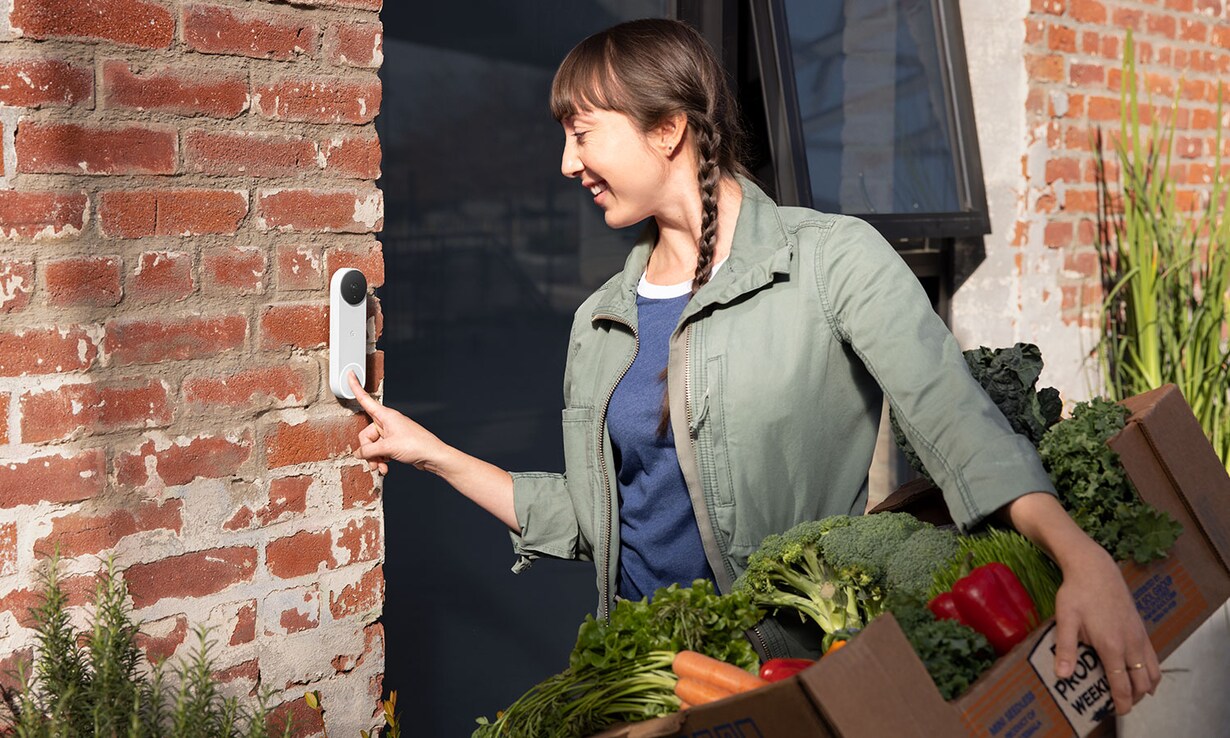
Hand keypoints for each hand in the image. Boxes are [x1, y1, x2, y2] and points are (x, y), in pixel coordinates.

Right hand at [346, 370, 448, 474]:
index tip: (350, 374)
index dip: (356, 387)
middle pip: (366, 434)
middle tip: (373, 461)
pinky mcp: (394, 443)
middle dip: (368, 450)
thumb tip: (359, 453)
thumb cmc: (416, 445)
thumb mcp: (388, 447)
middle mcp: (387, 422)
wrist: (432, 456)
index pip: (366, 400)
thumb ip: (369, 450)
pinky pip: (380, 450)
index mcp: (386, 416)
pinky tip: (385, 467)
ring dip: (374, 458)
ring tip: (380, 467)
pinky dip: (380, 460)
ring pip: (373, 445)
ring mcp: (391, 433)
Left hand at [1052, 540, 1160, 714]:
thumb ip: (1065, 648)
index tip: (1117, 712)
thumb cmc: (1077, 593)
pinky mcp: (1142, 629)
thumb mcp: (1065, 619)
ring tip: (1131, 693)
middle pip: (1142, 683)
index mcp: (1111, 646)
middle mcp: (1130, 644)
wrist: (1096, 569)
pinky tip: (1140, 673)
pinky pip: (1153, 657)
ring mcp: (1139, 636)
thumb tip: (1062, 676)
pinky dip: (1151, 671)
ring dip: (1145, 687)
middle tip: (1120, 704)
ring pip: (1152, 671)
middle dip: (1134, 698)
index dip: (1122, 702)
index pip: (1122, 685)